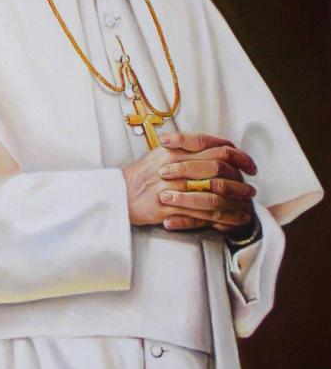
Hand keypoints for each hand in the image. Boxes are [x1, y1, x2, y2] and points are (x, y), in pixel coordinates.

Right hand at [122, 132, 256, 231]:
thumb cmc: (140, 176)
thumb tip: (211, 147)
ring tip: (246, 206)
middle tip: (250, 189)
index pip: (214, 146)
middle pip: (218, 168)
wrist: (118, 195)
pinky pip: (201, 214)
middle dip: (239, 180)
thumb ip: (184, 148)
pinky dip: (220, 218)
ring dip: (234, 200)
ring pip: (213, 193)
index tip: (248, 164)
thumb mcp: (160, 154)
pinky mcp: (169, 207)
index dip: (237, 155)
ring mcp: (173, 187)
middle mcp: (175, 165)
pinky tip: (231, 222)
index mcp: (175, 149)